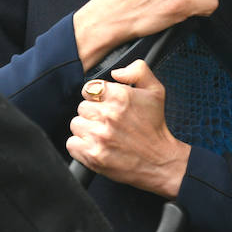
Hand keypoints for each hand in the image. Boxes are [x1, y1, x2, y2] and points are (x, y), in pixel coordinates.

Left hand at [69, 61, 189, 198]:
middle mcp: (108, 115)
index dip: (96, 97)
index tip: (103, 104)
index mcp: (120, 97)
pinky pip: (72, 143)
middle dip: (93, 114)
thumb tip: (116, 72)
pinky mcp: (92, 155)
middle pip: (82, 107)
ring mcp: (99, 136)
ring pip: (76, 124)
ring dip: (86, 130)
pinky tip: (96, 146)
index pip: (89, 88)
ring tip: (103, 135)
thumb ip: (138, 70)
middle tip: (107, 122)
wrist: (159, 161)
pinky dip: (81, 146)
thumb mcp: (156, 90)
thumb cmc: (155, 127)